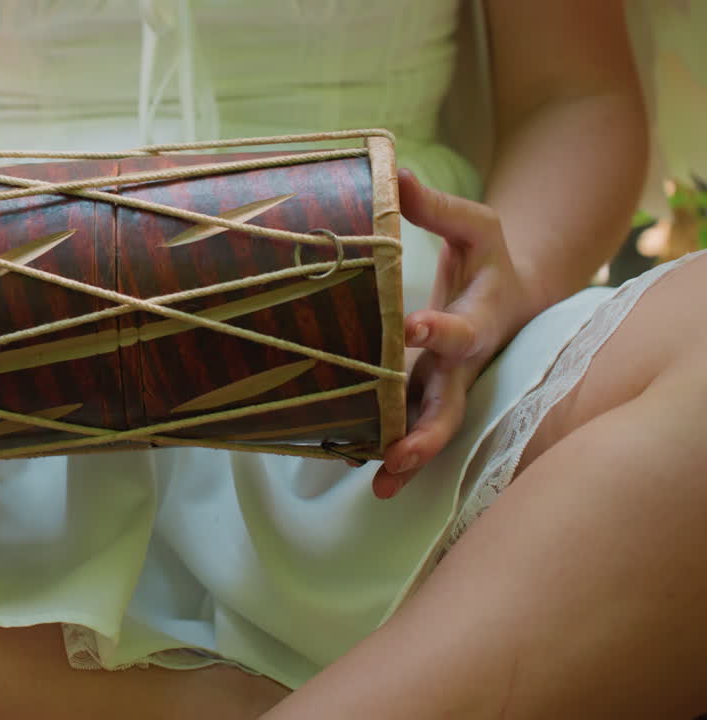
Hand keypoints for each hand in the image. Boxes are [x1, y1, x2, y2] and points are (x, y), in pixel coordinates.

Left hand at [373, 169, 535, 498]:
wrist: (510, 291)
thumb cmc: (487, 254)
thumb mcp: (474, 223)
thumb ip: (435, 207)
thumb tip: (394, 174)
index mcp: (478, 317)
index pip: (460, 328)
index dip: (439, 330)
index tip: (413, 328)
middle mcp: (464, 362)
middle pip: (451, 404)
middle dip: (428, 431)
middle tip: (402, 454)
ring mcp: (446, 384)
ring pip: (433, 428)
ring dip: (411, 458)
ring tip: (384, 485)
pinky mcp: (426, 394)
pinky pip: (412, 428)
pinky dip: (393, 455)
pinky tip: (367, 475)